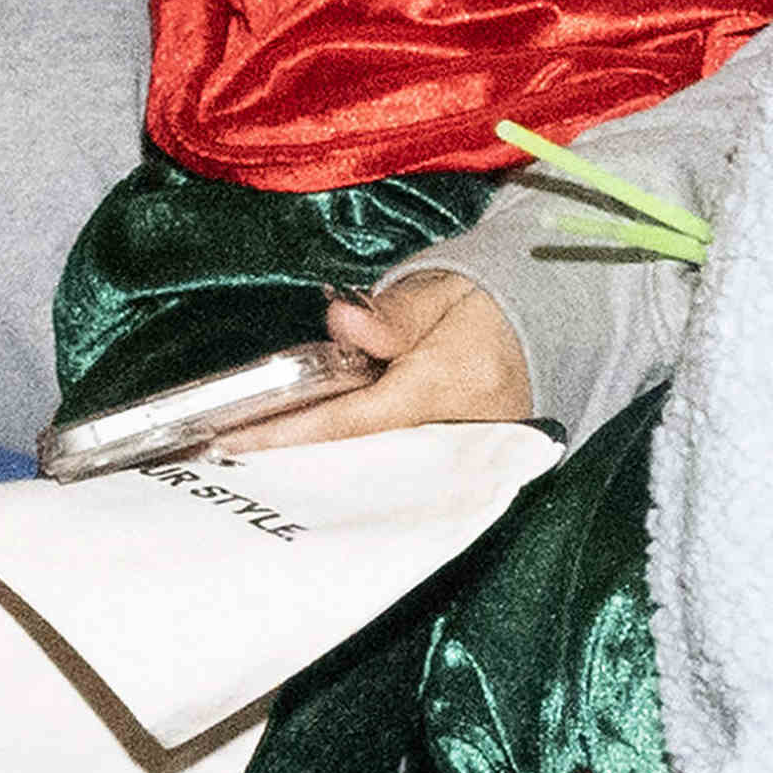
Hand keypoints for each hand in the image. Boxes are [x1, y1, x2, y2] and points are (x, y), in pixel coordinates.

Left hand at [211, 273, 534, 451]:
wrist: (548, 328)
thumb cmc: (484, 304)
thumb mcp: (442, 290)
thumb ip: (393, 314)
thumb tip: (339, 320)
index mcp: (448, 382)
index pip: (353, 419)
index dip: (289, 434)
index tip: (231, 442)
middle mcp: (458, 435)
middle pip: (360, 462)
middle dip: (293, 469)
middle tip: (224, 468)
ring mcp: (462, 462)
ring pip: (375, 478)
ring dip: (315, 478)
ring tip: (249, 477)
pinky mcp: (463, 474)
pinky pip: (396, 481)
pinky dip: (349, 480)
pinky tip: (304, 478)